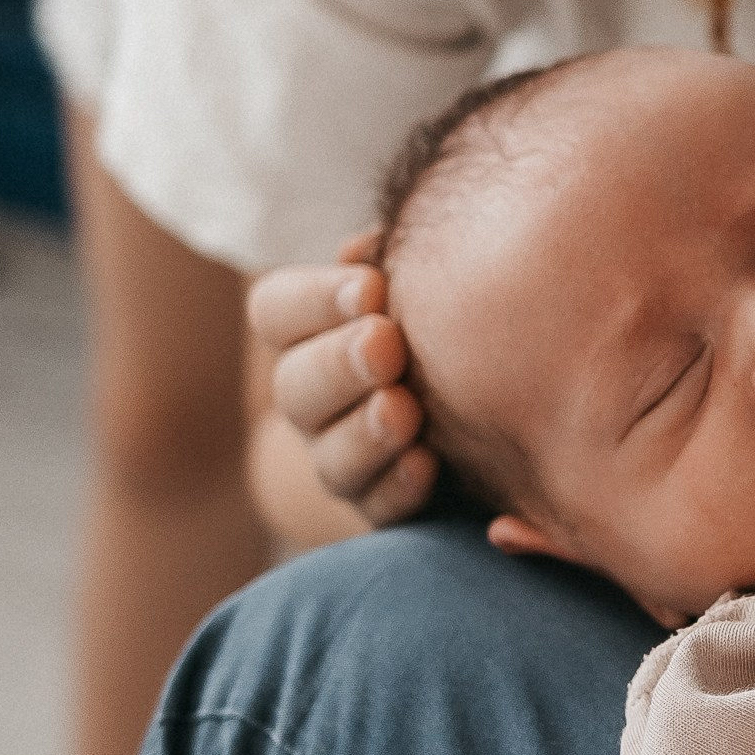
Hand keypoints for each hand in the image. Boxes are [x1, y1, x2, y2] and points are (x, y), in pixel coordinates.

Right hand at [245, 234, 436, 524]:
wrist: (479, 407)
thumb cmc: (439, 316)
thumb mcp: (415, 280)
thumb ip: (390, 261)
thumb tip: (368, 247)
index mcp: (307, 333)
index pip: (275, 311)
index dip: (313, 300)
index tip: (372, 287)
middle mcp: (313, 401)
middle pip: (295, 387)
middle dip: (340, 364)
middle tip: (384, 342)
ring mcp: (343, 458)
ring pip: (332, 456)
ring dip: (366, 431)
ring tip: (402, 408)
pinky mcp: (384, 506)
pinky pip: (380, 506)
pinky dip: (400, 486)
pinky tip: (427, 463)